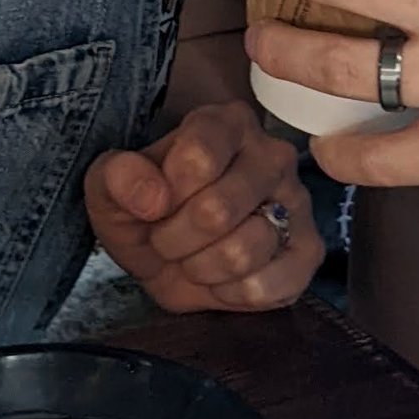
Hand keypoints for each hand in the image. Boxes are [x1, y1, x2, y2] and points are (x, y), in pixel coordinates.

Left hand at [85, 100, 322, 311]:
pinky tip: (220, 280)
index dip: (162, 196)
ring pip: (243, 251)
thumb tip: (153, 197)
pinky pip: (269, 286)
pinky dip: (231, 294)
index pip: (197, 158)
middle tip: (166, 239)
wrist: (169, 251)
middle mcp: (272, 154)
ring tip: (193, 258)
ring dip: (201, 268)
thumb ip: (118, 177)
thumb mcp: (110, 186)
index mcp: (225, 123)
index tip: (153, 204)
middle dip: (175, 239)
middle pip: (217, 210)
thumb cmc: (147, 209)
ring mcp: (296, 203)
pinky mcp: (308, 251)